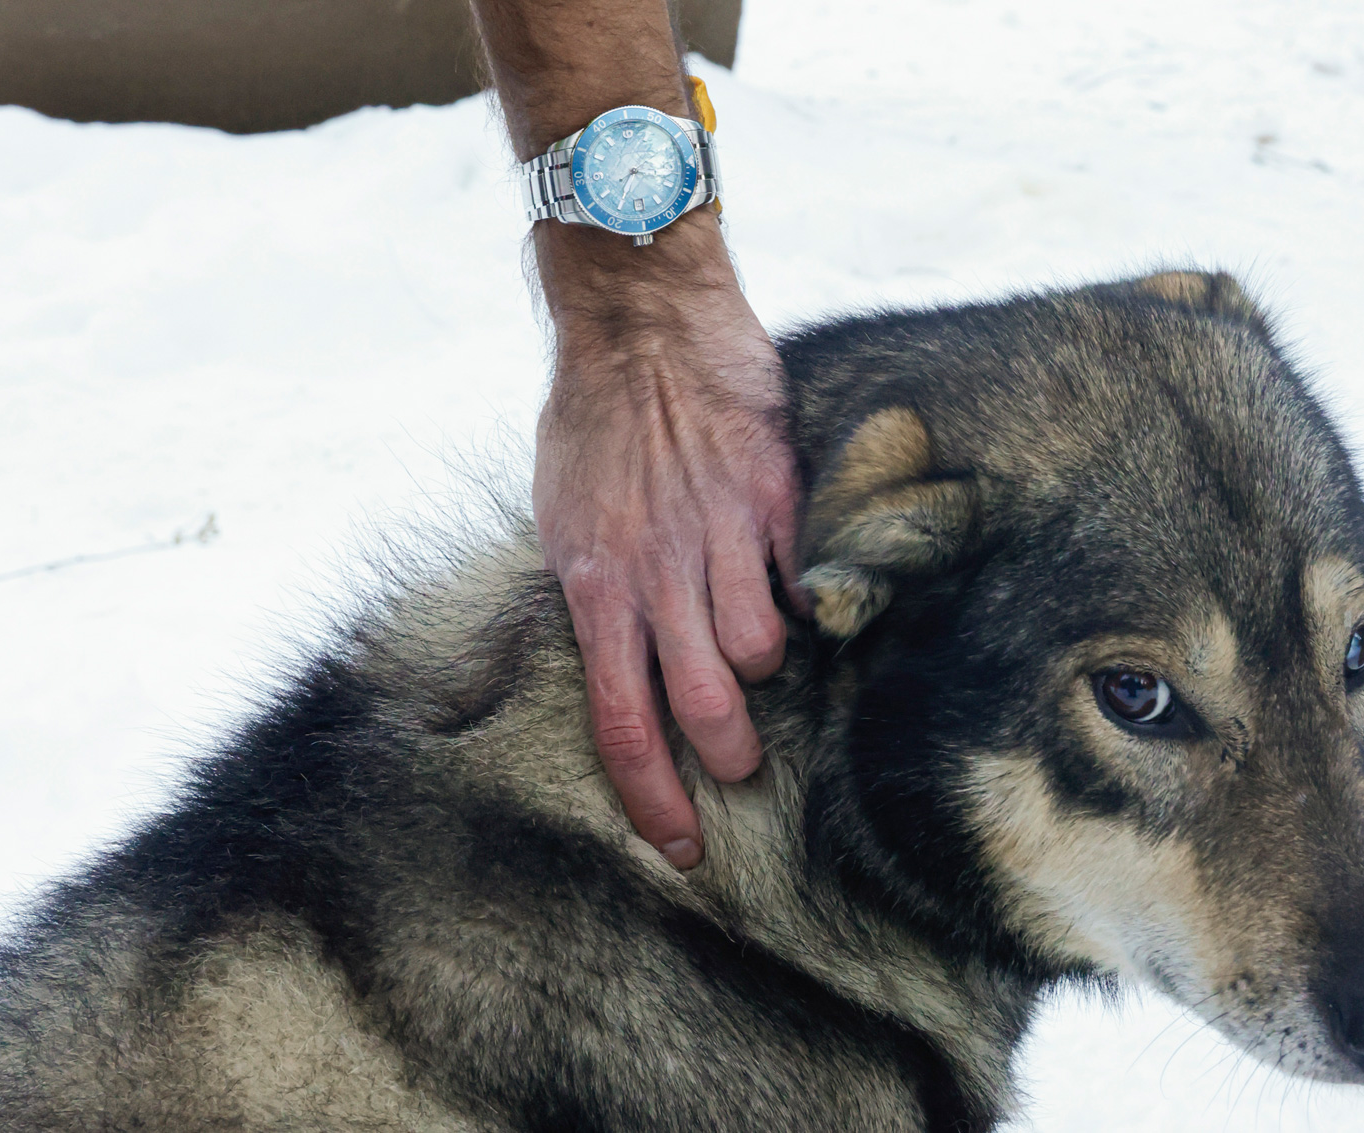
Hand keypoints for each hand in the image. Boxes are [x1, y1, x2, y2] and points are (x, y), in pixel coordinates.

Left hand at [532, 210, 802, 869]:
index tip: (680, 846)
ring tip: (755, 649)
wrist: (638, 314)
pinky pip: (800, 583)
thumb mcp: (562, 513)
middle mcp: (657, 569)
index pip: (622, 724)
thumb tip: (628, 660)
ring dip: (764, 670)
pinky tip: (792, 594)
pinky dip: (801, 606)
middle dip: (730, 758)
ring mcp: (721, 532)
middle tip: (741, 769)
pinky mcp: (775, 495)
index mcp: (592, 580)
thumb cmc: (592, 419)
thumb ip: (597, 591)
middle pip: (706, 708)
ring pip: (763, 652)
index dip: (653, 800)